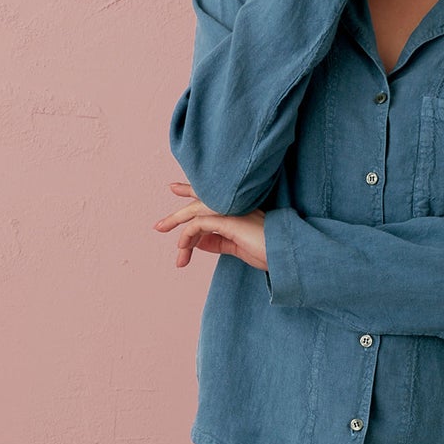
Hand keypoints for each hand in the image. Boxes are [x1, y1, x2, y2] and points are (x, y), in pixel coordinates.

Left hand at [152, 180, 267, 271]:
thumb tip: (198, 242)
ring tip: (175, 254)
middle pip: (197, 202)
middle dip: (177, 213)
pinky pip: (197, 225)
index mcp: (236, 209)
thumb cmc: (267, 251)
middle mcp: (232, 205)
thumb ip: (218, 242)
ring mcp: (229, 210)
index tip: (174, 188)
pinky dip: (187, 237)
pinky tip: (184, 249)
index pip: (209, 198)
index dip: (191, 192)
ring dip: (179, 234)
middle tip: (159, 226)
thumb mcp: (237, 247)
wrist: (284, 254)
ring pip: (194, 214)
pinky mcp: (226, 220)